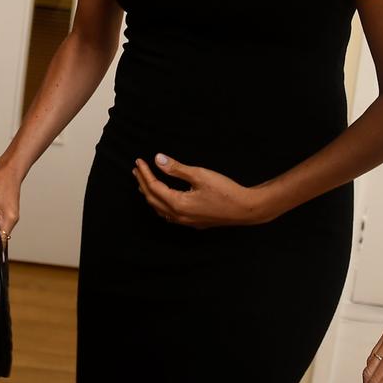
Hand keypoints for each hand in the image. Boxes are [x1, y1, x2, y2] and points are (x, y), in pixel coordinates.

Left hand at [132, 154, 268, 227]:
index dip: (145, 174)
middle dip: (143, 184)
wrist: (246, 209)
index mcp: (178, 204)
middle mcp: (179, 216)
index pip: (154, 187)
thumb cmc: (225, 191)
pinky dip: (161, 205)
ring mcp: (186, 222)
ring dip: (150, 196)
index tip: (139, 162)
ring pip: (160, 210)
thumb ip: (177, 168)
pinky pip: (169, 215)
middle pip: (153, 200)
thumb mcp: (200, 174)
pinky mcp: (194, 222)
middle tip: (137, 170)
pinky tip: (163, 199)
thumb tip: (157, 159)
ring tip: (144, 183)